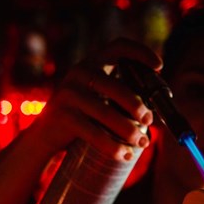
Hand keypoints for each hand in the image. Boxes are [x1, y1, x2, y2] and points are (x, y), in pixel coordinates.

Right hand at [29, 38, 160, 159]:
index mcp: (92, 65)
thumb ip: (118, 97)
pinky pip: (94, 133)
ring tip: (142, 143)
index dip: (140, 53)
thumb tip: (155, 111)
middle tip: (149, 121)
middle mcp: (79, 74)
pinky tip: (126, 155)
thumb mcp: (97, 99)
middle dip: (138, 106)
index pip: (117, 47)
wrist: (43, 136)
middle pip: (117, 87)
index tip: (159, 66)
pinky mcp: (63, 117)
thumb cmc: (80, 118)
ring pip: (107, 114)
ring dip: (130, 131)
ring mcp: (69, 94)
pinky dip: (114, 147)